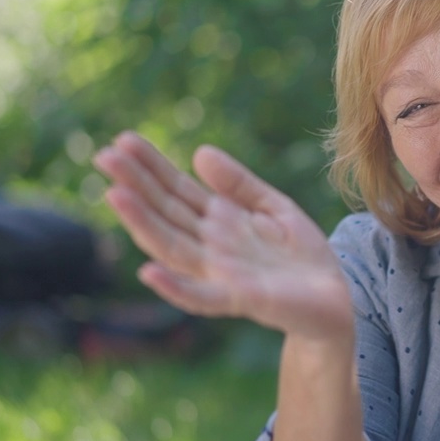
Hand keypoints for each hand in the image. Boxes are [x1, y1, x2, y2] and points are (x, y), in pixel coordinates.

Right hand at [93, 131, 352, 341]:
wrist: (335, 300)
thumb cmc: (301, 256)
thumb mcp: (274, 207)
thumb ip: (239, 184)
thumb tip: (199, 153)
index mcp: (220, 221)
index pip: (178, 190)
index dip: (151, 166)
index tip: (122, 140)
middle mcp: (212, 247)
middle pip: (167, 213)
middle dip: (137, 185)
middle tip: (104, 156)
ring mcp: (223, 274)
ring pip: (174, 247)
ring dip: (143, 224)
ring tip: (115, 195)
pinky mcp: (242, 300)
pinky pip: (203, 297)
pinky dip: (176, 288)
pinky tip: (149, 272)